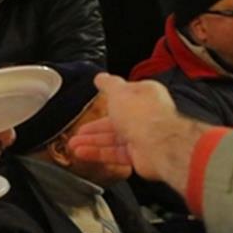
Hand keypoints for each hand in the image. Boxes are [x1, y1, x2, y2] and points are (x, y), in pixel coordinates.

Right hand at [67, 75, 209, 196]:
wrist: (157, 144)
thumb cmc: (145, 115)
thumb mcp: (119, 92)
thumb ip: (108, 84)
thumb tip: (101, 77)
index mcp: (145, 95)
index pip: (124, 96)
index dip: (107, 100)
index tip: (95, 102)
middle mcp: (145, 116)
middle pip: (116, 121)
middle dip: (95, 127)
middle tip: (80, 130)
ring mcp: (143, 137)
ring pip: (113, 139)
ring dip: (92, 141)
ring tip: (74, 143)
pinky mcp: (139, 156)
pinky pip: (115, 154)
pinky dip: (98, 153)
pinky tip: (84, 152)